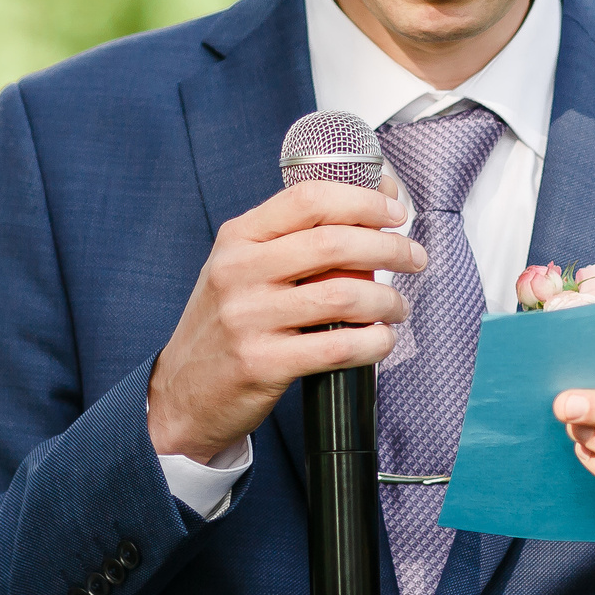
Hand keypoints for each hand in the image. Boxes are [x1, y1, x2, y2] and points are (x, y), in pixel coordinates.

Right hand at [147, 181, 425, 462]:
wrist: (180, 395)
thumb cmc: (224, 326)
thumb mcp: (241, 269)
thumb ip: (292, 241)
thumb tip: (369, 209)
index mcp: (237, 238)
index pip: (308, 198)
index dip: (362, 199)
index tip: (395, 211)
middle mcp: (239, 272)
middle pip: (333, 243)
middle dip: (389, 247)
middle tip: (414, 257)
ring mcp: (248, 318)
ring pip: (342, 296)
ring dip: (387, 299)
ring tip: (398, 306)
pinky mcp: (262, 363)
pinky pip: (337, 348)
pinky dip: (374, 343)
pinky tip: (382, 340)